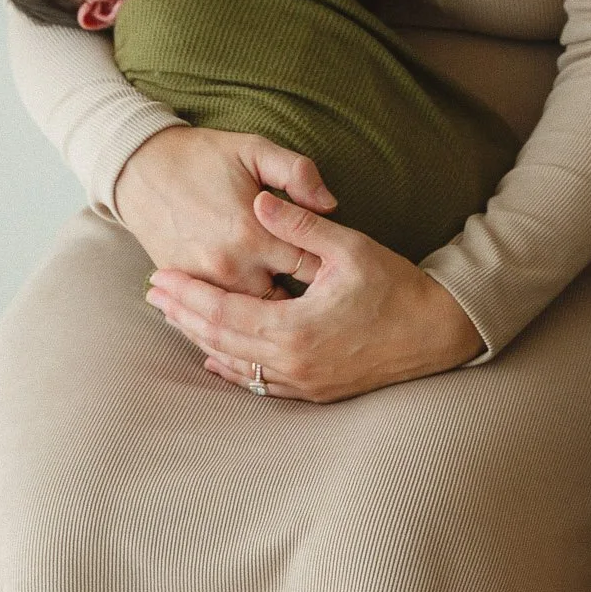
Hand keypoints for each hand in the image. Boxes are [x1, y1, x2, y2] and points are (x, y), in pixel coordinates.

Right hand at [113, 125, 338, 295]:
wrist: (140, 167)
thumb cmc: (203, 155)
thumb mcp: (255, 149)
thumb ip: (299, 173)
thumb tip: (330, 205)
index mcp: (254, 234)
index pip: (310, 268)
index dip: (329, 269)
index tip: (339, 268)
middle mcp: (231, 266)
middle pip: (286, 302)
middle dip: (305, 300)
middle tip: (323, 295)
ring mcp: (205, 282)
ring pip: (253, 317)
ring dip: (272, 312)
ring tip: (295, 310)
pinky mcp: (185, 287)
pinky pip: (219, 316)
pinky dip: (238, 316)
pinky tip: (257, 314)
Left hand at [146, 191, 483, 401]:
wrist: (437, 332)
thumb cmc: (396, 286)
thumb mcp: (349, 247)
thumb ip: (300, 226)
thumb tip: (259, 201)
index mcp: (294, 328)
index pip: (223, 312)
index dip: (187, 295)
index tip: (160, 277)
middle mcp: (291, 362)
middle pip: (219, 340)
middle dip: (183, 316)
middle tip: (154, 295)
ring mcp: (302, 381)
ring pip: (235, 364)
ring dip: (201, 340)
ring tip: (174, 318)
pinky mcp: (314, 390)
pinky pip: (259, 383)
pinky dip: (231, 367)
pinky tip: (215, 357)